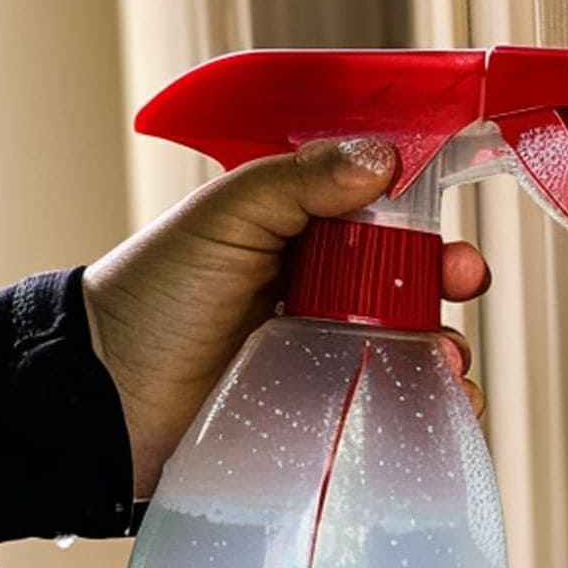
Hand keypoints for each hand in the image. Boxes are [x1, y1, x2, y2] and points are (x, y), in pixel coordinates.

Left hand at [82, 138, 491, 499]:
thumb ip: (299, 180)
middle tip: (462, 279)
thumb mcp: (223, 217)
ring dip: (445, 344)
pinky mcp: (325, 408)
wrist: (105, 400)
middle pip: (409, 275)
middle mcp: (320, 288)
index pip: (380, 211)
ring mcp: (326, 351)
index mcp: (298, 232)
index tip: (447, 220)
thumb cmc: (152, 297)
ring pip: (412, 340)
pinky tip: (443, 402)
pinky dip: (431, 404)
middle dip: (448, 274)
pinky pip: (393, 401)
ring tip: (447, 358)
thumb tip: (384, 159)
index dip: (423, 213)